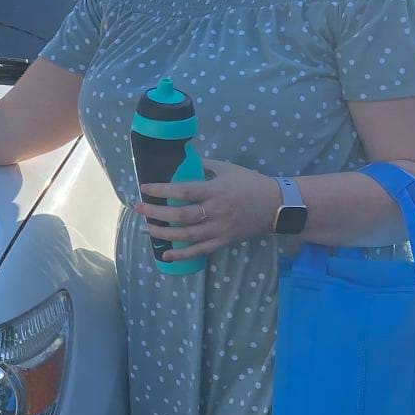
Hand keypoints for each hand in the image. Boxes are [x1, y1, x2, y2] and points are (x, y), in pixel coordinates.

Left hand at [136, 158, 280, 259]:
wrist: (275, 205)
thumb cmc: (250, 183)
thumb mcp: (228, 169)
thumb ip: (204, 166)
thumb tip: (183, 159)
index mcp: (215, 191)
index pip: (183, 190)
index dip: (162, 190)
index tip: (145, 188)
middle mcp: (215, 211)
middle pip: (180, 215)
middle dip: (156, 213)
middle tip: (139, 209)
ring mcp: (219, 229)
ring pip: (187, 235)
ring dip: (164, 234)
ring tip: (148, 229)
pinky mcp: (223, 241)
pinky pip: (199, 251)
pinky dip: (182, 255)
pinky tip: (166, 255)